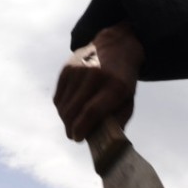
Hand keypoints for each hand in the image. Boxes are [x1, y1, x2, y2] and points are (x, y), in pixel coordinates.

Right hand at [53, 22, 143, 141]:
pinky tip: (70, 111)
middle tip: (74, 136)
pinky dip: (62, 108)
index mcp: (115, 86)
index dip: (82, 128)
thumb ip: (118, 120)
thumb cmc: (124, 80)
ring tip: (73, 124)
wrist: (116, 46)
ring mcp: (78, 71)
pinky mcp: (66, 69)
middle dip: (71, 128)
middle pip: (73, 110)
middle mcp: (94, 76)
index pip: (92, 111)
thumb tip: (103, 141)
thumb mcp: (128, 99)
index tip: (78, 138)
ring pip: (63, 106)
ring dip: (66, 120)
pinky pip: (58, 97)